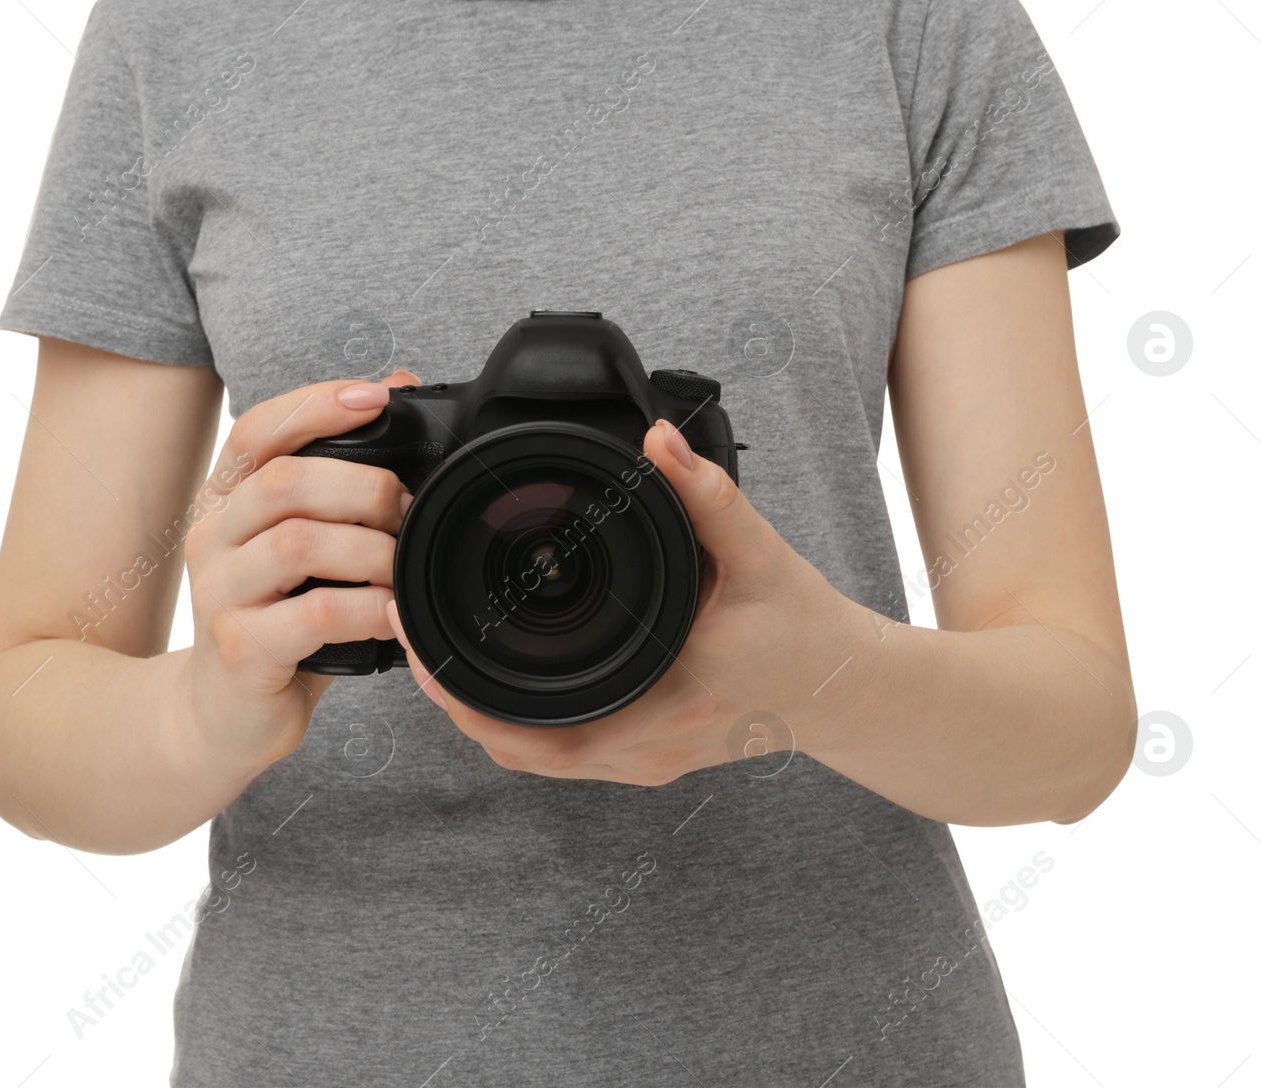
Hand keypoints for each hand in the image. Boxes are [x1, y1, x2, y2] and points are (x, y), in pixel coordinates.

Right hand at [182, 369, 420, 770]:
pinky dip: (366, 608)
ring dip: (370, 549)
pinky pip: (314, 615)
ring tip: (401, 566)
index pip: (257, 431)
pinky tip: (389, 612)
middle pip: (285, 481)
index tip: (378, 396)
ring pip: (298, 543)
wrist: (224, 716)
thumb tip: (397, 385)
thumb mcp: (305, 544)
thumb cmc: (279, 621)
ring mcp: (219, 594)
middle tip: (408, 510)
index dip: (316, 405)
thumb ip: (340, 474)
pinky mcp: (239, 649)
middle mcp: (212, 537)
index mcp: (226, 501)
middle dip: (365, 487)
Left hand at [386, 418, 851, 785]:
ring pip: (535, 759)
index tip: (422, 645)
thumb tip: (658, 438)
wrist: (848, 689)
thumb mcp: (761, 555)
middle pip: (517, 753)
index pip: (536, 734)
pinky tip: (495, 681)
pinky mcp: (648, 755)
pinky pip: (563, 753)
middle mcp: (647, 752)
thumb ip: (706, 493)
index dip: (465, 698)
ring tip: (439, 656)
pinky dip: (518, 725)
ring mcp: (646, 762)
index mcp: (664, 710)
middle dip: (454, 702)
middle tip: (413, 641)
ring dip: (481, 717)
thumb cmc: (807, 631)